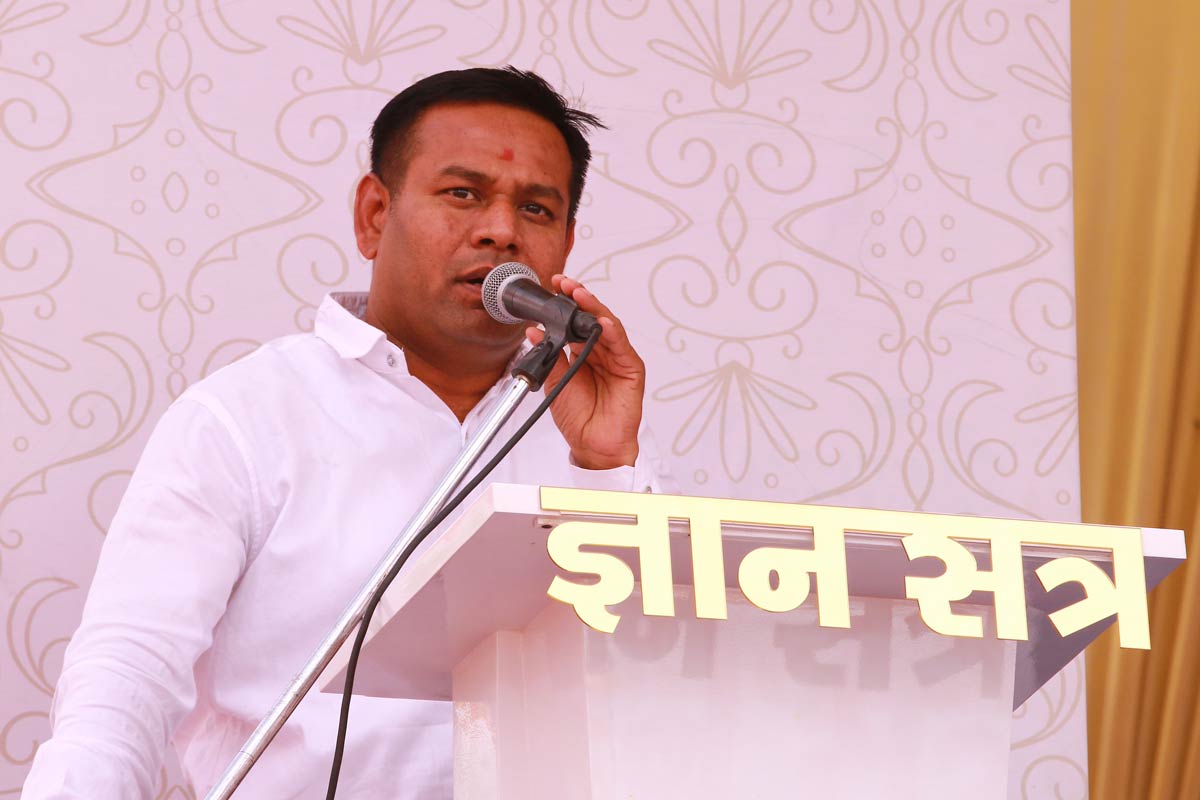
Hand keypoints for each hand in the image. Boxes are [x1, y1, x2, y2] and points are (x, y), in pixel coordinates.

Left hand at [524, 274, 643, 469]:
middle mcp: (600, 351)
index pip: (574, 321)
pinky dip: (612, 332)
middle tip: (564, 283)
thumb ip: (549, 356)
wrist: (593, 446)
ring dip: (594, 308)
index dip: (565, 303)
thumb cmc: (578, 417)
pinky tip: (601, 321)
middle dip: (578, 297)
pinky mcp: (631, 369)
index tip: (552, 286)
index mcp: (582, 352)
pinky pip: (621, 346)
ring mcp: (617, 358)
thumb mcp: (555, 382)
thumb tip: (534, 332)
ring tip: (579, 294)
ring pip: (607, 325)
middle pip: (591, 317)